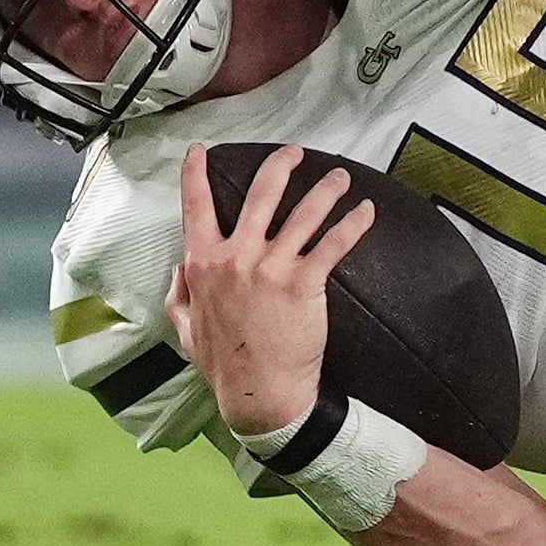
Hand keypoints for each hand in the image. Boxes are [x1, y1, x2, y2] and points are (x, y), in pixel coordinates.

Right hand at [169, 142, 375, 441]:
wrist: (259, 393)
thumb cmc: (224, 364)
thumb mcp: (185, 328)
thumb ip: (180, 294)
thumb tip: (179, 270)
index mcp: (204, 265)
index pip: (196, 210)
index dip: (196, 176)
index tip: (200, 152)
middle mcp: (236, 258)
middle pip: (260, 195)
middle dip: (280, 166)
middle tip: (295, 152)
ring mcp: (271, 268)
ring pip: (303, 213)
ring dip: (326, 189)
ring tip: (340, 177)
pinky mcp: (304, 283)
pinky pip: (333, 243)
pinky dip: (353, 223)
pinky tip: (366, 212)